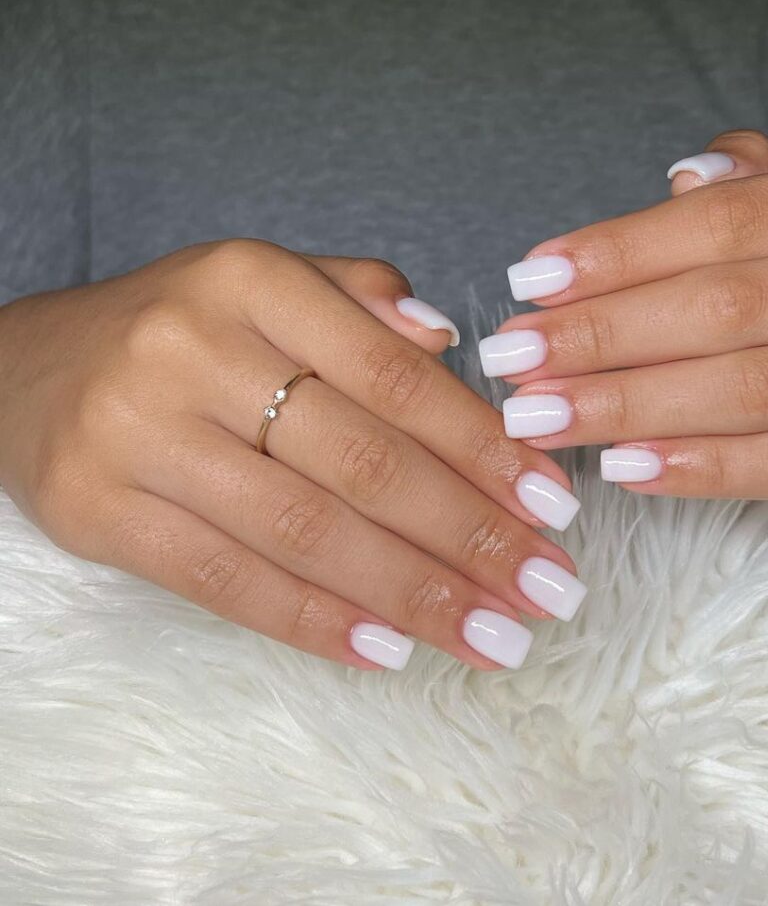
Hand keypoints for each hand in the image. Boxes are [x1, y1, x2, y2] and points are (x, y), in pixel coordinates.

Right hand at [0, 241, 584, 670]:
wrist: (31, 369)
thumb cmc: (182, 331)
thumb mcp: (267, 283)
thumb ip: (362, 299)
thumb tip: (453, 343)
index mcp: (253, 280)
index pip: (397, 378)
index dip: (484, 450)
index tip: (552, 507)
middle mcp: (194, 349)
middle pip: (362, 462)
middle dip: (470, 536)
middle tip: (545, 588)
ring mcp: (140, 434)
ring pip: (305, 531)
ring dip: (414, 594)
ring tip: (493, 636)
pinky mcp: (100, 513)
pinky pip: (227, 582)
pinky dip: (316, 623)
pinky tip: (390, 650)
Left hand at [481, 130, 767, 508]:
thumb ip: (751, 194)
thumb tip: (680, 178)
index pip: (728, 220)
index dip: (619, 251)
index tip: (529, 281)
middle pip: (732, 306)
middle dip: (605, 336)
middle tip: (514, 360)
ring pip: (758, 389)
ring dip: (633, 406)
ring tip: (544, 417)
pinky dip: (709, 469)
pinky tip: (626, 468)